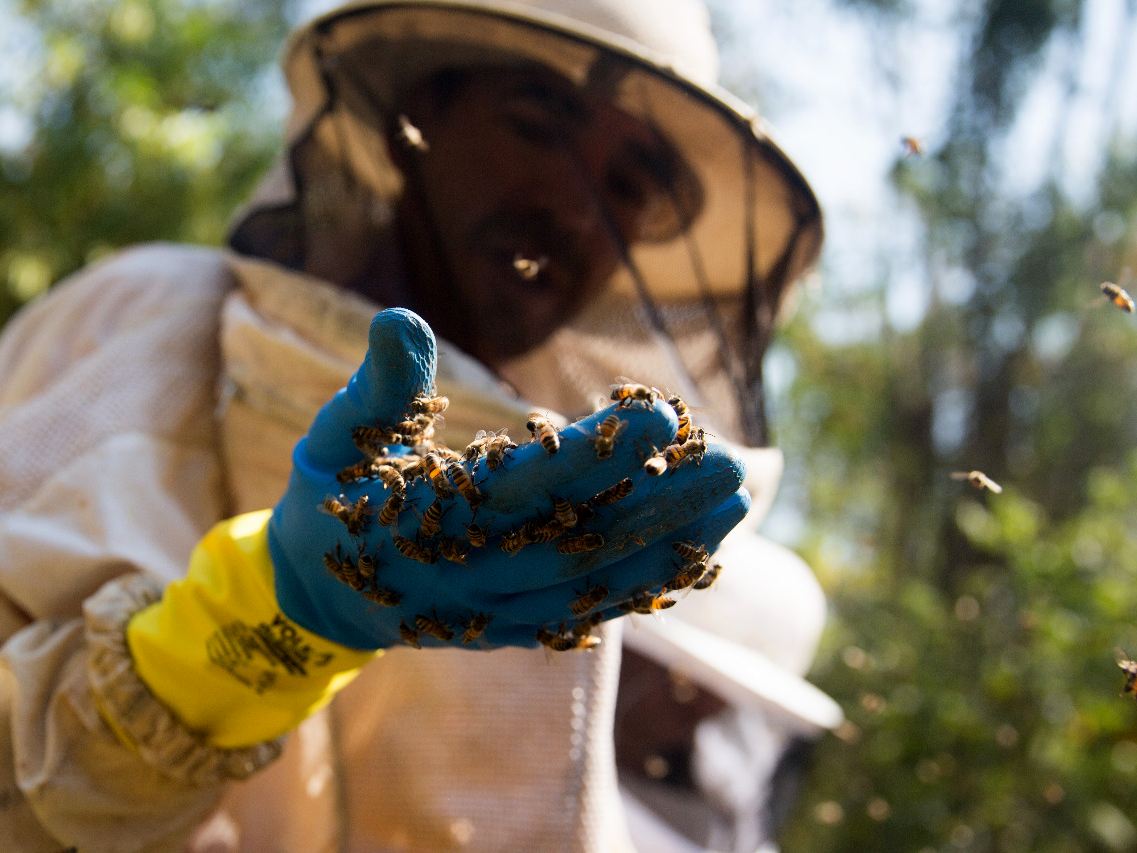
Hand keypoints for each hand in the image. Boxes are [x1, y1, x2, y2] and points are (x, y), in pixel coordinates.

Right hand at [268, 308, 750, 650]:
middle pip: (578, 541)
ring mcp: (495, 610)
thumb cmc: (332, 495)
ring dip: (668, 543)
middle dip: (658, 503)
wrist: (316, 596)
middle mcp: (468, 576)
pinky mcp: (512, 627)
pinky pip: (587, 612)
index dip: (590, 455)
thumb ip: (378, 384)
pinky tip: (698, 553)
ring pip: (593, 583)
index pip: (522, 487)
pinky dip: (644, 585)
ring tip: (736, 499)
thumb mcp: (337, 435)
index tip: (657, 416)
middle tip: (731, 461)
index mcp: (424, 521)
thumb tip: (400, 315)